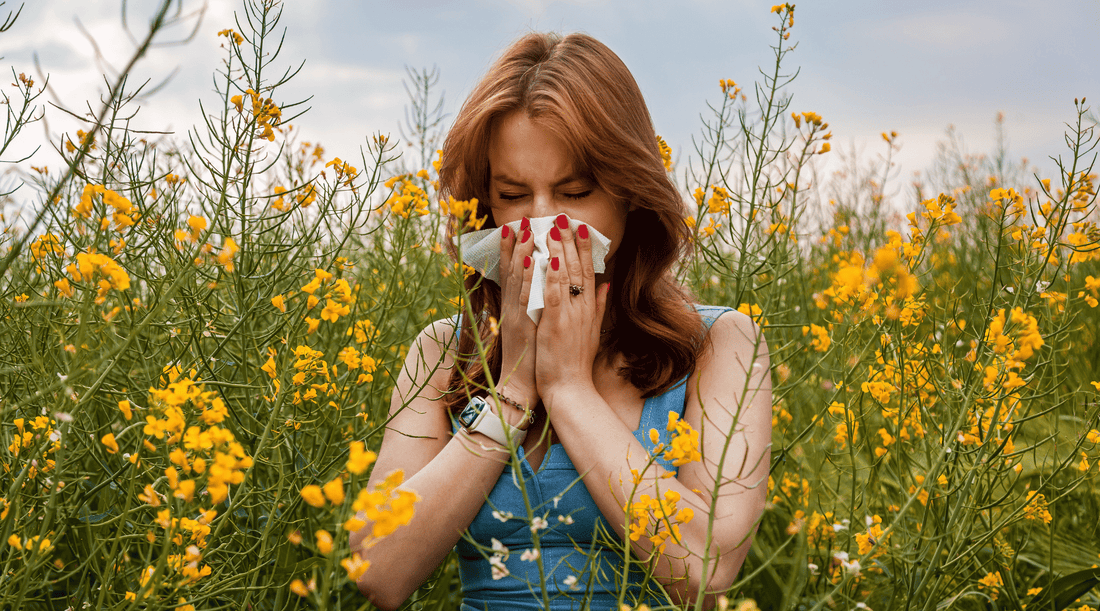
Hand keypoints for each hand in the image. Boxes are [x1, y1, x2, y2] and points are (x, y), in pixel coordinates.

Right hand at [497, 219, 538, 408]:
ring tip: (522, 230)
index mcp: (519, 308)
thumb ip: (545, 307)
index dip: (517, 249)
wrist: (523, 387)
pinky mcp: (522, 327)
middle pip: (513, 270)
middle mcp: (514, 308)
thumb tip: (554, 289)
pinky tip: (528, 261)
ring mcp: (517, 316)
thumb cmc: (536, 359)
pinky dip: (526, 278)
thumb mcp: (539, 328)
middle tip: (520, 219)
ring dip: (519, 252)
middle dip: (516, 243)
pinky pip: (525, 298)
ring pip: (517, 279)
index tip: (520, 227)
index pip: (517, 273)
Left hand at [535, 215, 608, 402]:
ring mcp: (569, 315)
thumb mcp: (592, 331)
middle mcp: (582, 308)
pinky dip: (548, 276)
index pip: (588, 271)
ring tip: (551, 227)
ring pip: (564, 276)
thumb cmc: (577, 362)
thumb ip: (599, 306)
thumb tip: (606, 283)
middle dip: (569, 241)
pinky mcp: (554, 324)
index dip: (584, 247)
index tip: (580, 227)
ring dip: (557, 250)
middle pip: (577, 268)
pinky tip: (544, 258)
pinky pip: (551, 295)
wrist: (571, 388)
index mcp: (589, 308)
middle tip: (564, 217)